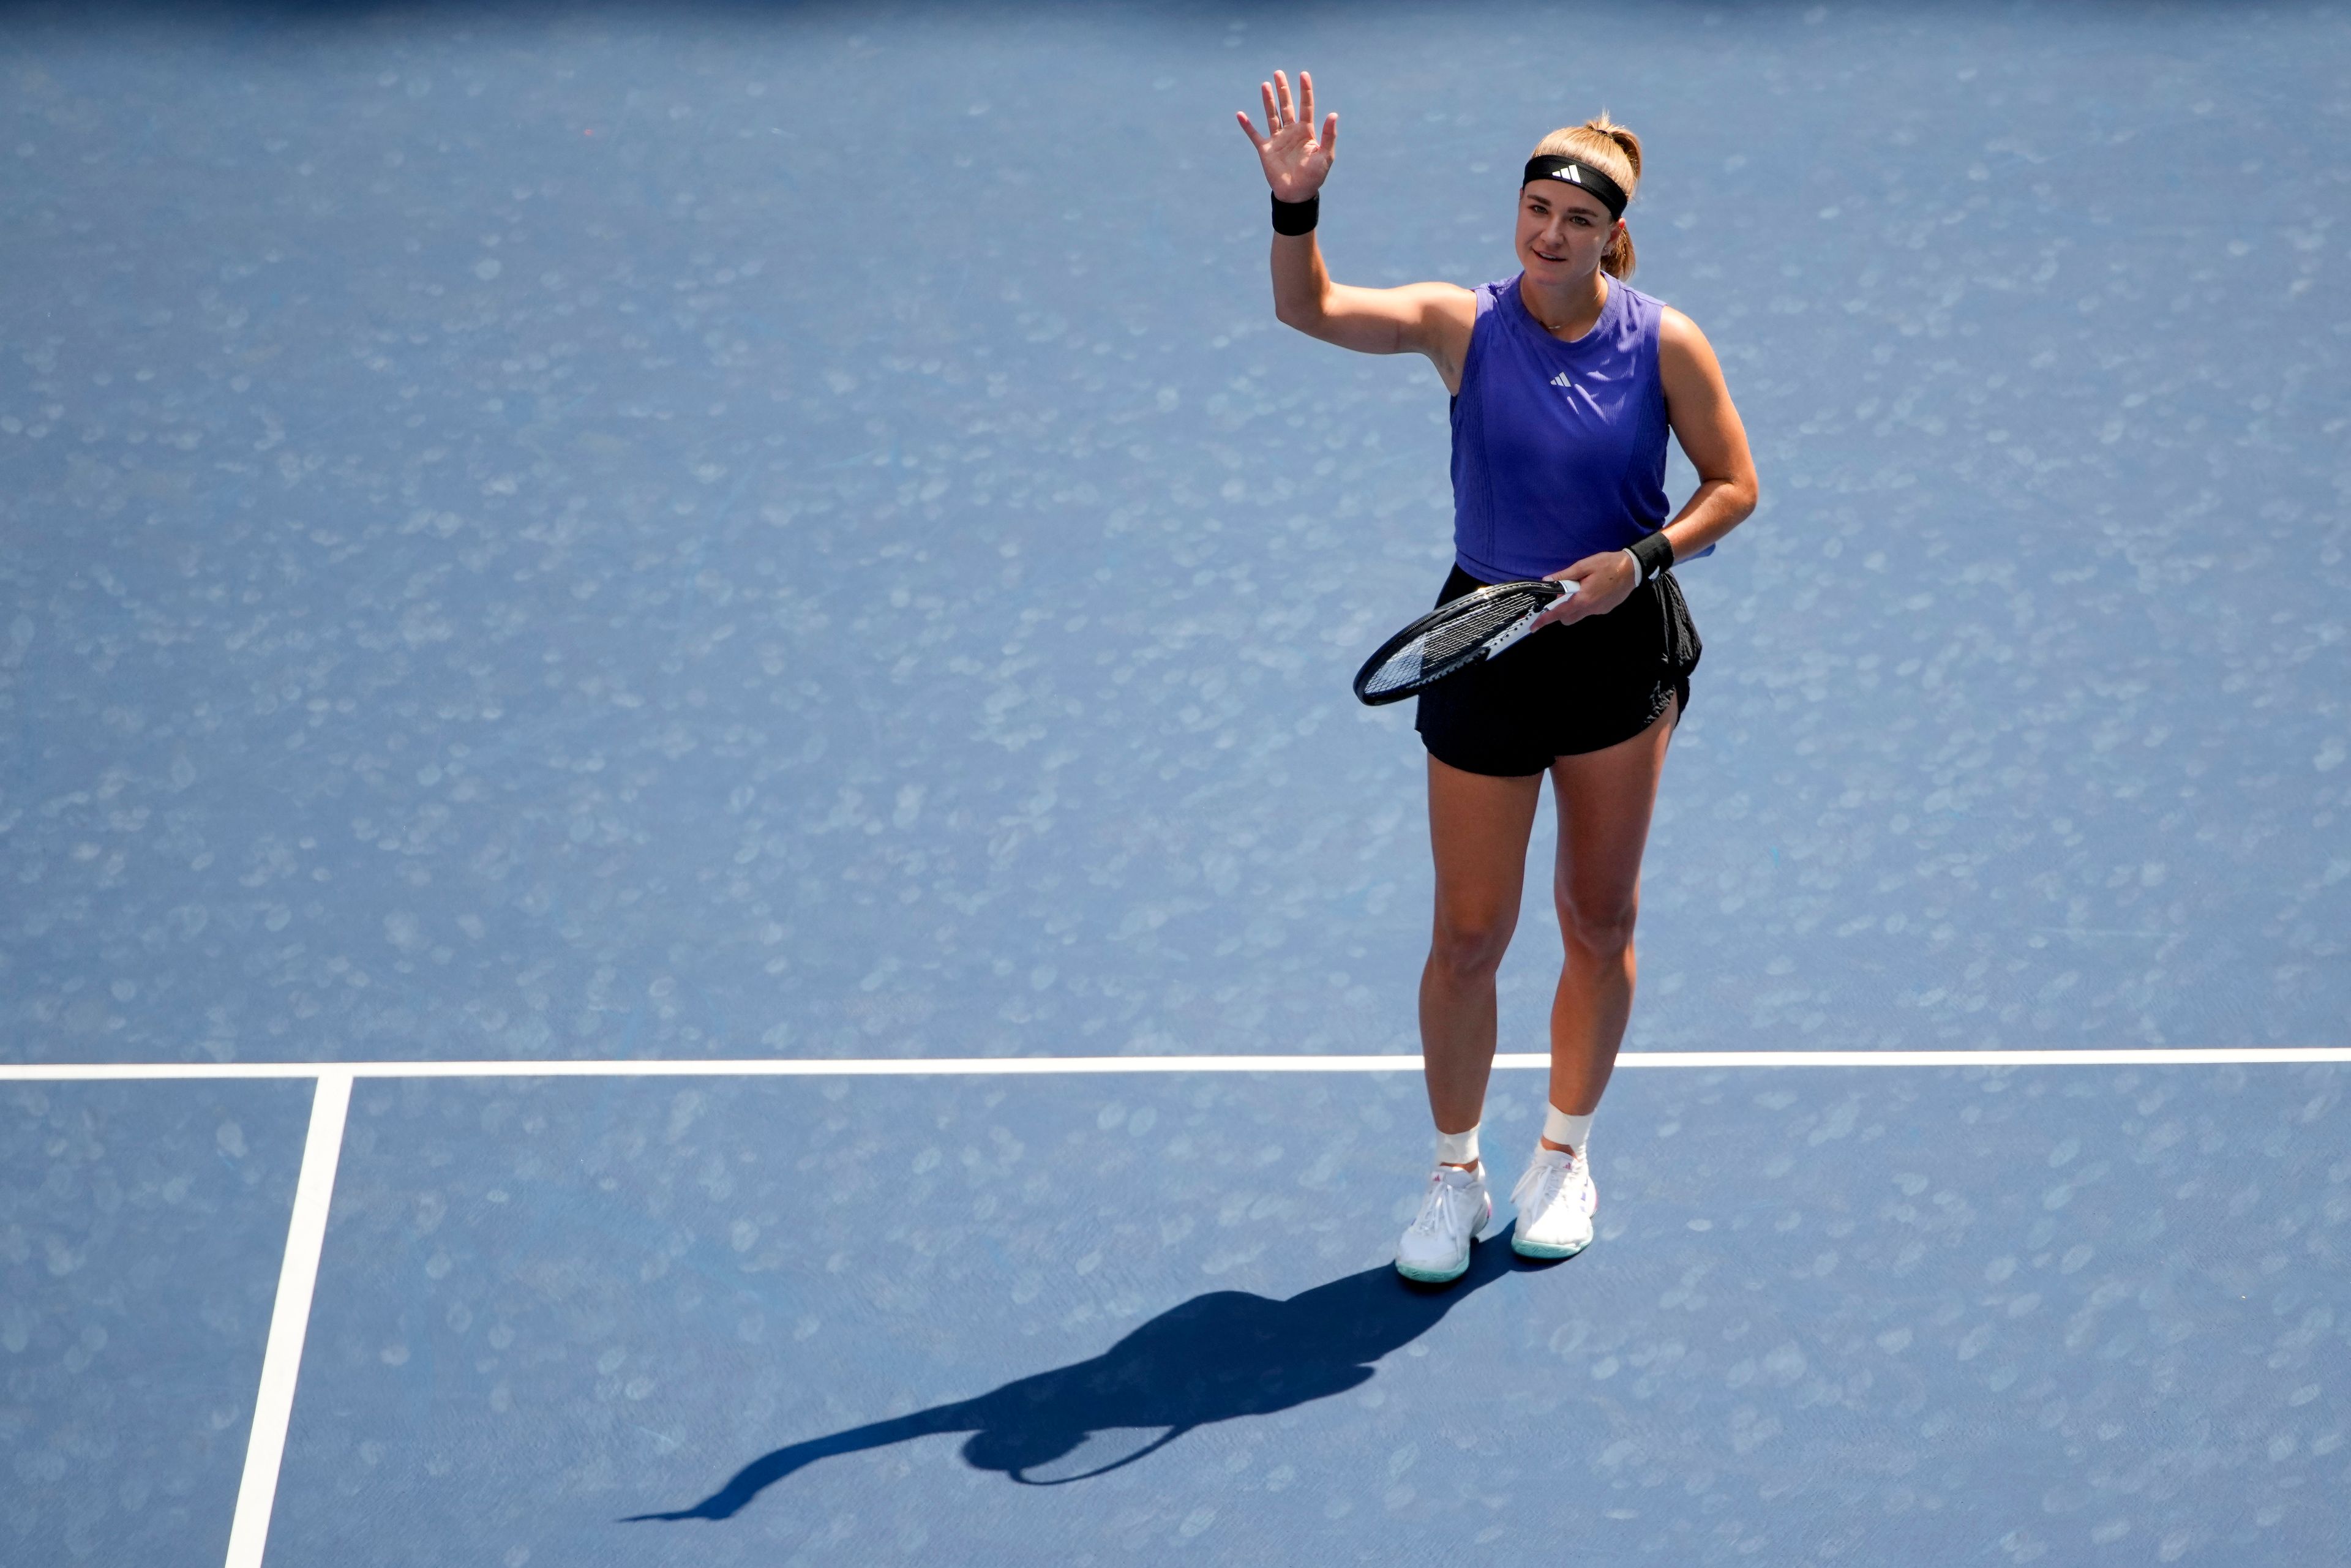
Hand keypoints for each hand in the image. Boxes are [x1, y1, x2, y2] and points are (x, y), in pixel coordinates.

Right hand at [1235, 69, 1336, 202]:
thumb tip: (1333, 114)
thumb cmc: (1314, 176)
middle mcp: (1291, 132)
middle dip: (1283, 90)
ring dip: (1268, 100)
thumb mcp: (1326, 156)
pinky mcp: (1266, 150)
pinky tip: (1240, 114)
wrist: (1296, 194)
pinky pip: (1254, 135)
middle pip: (1286, 106)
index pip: (1306, 106)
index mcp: (1306, 131)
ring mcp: (1278, 139)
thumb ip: (1329, 136)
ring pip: (1272, 115)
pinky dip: (1247, 125)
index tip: (1303, 75)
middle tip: (1279, 73)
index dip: (1305, 90)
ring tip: (1265, 84)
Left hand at [1531, 551, 1638, 628]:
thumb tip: (1548, 581)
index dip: (1545, 619)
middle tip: (1558, 599)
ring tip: (1576, 591)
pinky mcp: (1605, 609)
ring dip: (1572, 608)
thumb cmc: (1609, 565)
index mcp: (1583, 599)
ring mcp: (1599, 611)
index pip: (1559, 613)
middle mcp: (1590, 609)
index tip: (1534, 626)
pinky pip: (1589, 611)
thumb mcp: (1585, 565)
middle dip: (1559, 613)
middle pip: (1567, 619)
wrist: (1634, 569)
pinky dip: (1584, 605)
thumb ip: (1565, 575)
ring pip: (1578, 616)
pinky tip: (1590, 591)